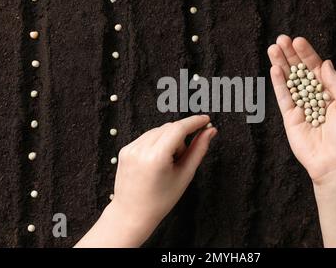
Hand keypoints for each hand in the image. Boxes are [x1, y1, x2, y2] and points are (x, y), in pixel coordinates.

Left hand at [75, 115, 216, 246]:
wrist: (132, 214)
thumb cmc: (161, 199)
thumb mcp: (185, 175)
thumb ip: (199, 150)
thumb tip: (210, 131)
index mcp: (156, 157)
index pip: (179, 128)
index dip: (194, 122)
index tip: (206, 120)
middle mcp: (140, 149)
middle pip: (169, 128)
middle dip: (181, 137)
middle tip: (182, 158)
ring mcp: (130, 148)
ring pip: (158, 131)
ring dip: (169, 140)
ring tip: (168, 163)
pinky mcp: (125, 149)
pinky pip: (147, 137)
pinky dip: (157, 143)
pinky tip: (157, 162)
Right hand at [267, 35, 335, 185]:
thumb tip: (325, 64)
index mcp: (331, 92)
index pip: (316, 68)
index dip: (307, 54)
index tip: (298, 41)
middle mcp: (315, 97)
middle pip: (300, 71)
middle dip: (291, 55)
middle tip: (281, 39)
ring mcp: (301, 107)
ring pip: (289, 81)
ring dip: (281, 64)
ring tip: (273, 48)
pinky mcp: (290, 118)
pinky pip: (283, 97)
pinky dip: (278, 83)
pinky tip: (274, 68)